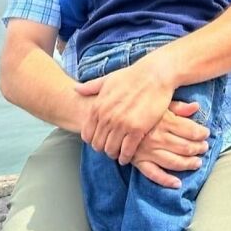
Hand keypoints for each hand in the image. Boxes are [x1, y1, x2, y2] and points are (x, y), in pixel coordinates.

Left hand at [75, 47, 179, 163]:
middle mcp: (107, 117)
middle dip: (103, 148)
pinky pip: (126, 151)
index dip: (93, 140)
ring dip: (114, 154)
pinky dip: (126, 156)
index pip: (87, 134)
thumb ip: (91, 87)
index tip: (100, 139)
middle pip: (98, 145)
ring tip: (119, 152)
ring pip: (111, 150)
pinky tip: (128, 155)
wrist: (155, 74)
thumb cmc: (132, 76)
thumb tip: (75, 89)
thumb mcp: (108, 79)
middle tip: (110, 148)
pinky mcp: (137, 129)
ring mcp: (122, 124)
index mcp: (98, 106)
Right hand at [132, 102, 209, 189]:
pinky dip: (166, 180)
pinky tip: (177, 183)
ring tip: (197, 163)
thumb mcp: (159, 102)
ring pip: (173, 162)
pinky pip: (154, 174)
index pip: (189, 130)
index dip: (200, 133)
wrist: (114, 116)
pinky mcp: (139, 162)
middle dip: (197, 149)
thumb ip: (178, 106)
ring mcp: (148, 151)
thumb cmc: (140, 108)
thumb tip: (196, 106)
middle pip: (184, 147)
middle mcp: (157, 137)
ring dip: (188, 164)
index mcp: (164, 120)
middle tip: (204, 148)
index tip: (206, 134)